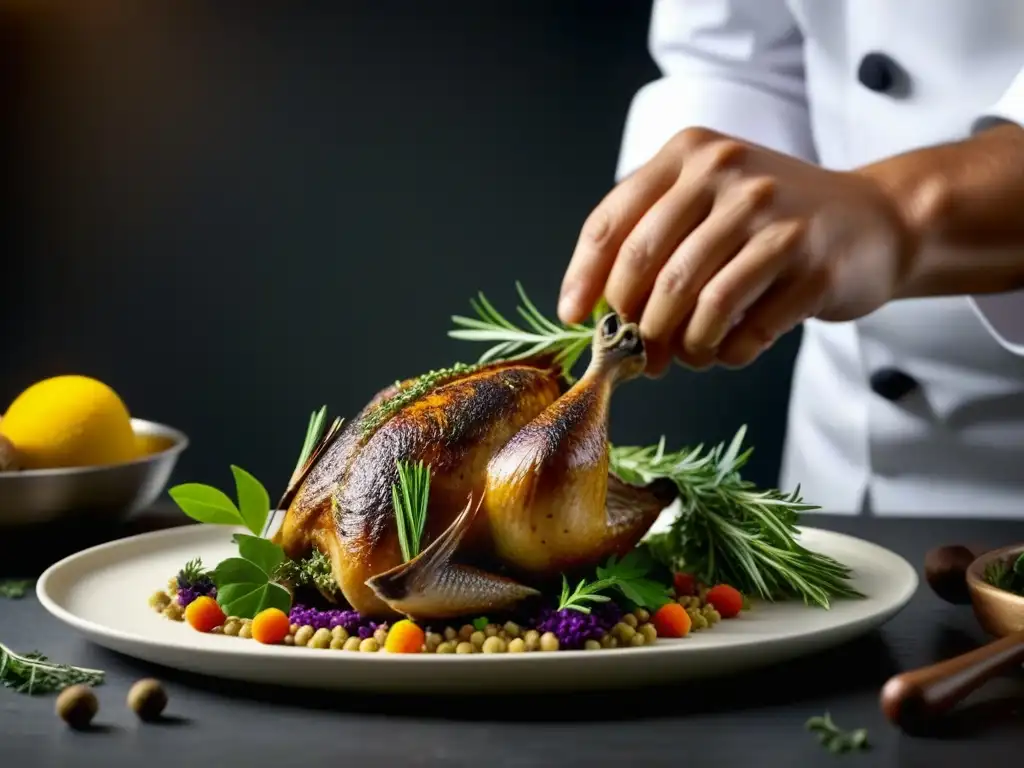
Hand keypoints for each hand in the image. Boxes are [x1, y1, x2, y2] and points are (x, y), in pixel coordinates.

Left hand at [558, 127, 915, 374]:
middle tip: (635, 353)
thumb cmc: (773, 221)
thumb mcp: (708, 199)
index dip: (584, 277)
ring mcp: (776, 220)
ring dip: (679, 344)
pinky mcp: (811, 268)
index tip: (573, 316)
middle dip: (632, 322)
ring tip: (683, 356)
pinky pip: (744, 330)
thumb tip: (595, 308)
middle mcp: (731, 176)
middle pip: (648, 267)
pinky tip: (725, 351)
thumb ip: (654, 235)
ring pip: (695, 302)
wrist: (876, 221)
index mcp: (691, 155)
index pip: (613, 222)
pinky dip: (723, 353)